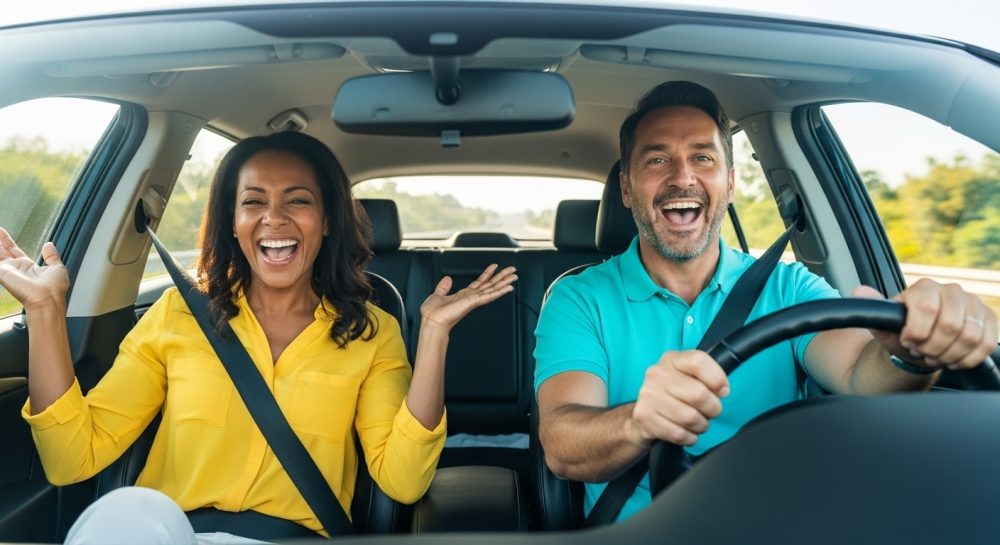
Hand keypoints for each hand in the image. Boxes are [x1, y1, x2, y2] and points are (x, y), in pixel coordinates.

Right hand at [0, 227, 69, 310]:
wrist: (48, 299)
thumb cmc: (55, 289)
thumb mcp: (57, 268)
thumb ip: (51, 256)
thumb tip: (49, 245)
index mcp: (29, 267)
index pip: (14, 251)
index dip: (7, 242)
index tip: (2, 233)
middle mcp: (17, 269)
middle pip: (3, 251)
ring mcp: (9, 271)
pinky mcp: (3, 273)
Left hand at [420, 264, 516, 330]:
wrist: (431, 321)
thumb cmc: (433, 313)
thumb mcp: (437, 295)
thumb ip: (443, 287)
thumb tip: (447, 279)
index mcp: (464, 295)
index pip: (480, 282)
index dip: (488, 273)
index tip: (495, 266)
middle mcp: (471, 297)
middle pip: (490, 285)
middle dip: (501, 277)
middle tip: (512, 270)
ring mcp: (474, 300)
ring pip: (493, 289)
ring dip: (505, 282)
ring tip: (515, 276)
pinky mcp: (474, 302)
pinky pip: (489, 295)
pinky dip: (500, 291)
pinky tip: (508, 287)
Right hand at [628, 350, 729, 447]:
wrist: (644, 414)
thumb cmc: (674, 395)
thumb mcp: (689, 377)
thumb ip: (708, 376)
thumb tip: (722, 390)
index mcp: (671, 360)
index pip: (699, 361)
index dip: (717, 378)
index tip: (722, 390)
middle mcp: (657, 374)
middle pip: (699, 394)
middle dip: (712, 409)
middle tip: (709, 412)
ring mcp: (648, 395)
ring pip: (690, 418)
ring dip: (701, 426)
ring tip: (697, 423)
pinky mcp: (644, 417)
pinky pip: (679, 434)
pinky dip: (689, 438)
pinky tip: (686, 432)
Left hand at [854, 281, 997, 370]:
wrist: (922, 342)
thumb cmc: (902, 331)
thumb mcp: (883, 323)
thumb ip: (872, 309)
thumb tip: (859, 291)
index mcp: (924, 287)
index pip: (926, 308)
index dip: (916, 333)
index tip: (908, 341)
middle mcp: (952, 290)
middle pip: (950, 326)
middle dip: (933, 347)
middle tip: (921, 351)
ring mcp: (973, 304)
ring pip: (970, 337)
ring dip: (949, 354)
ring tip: (934, 355)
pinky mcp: (989, 319)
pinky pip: (986, 344)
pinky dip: (967, 359)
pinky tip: (952, 359)